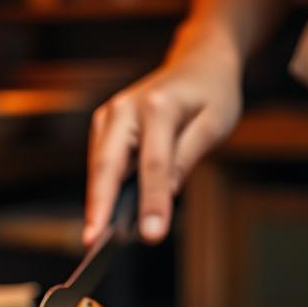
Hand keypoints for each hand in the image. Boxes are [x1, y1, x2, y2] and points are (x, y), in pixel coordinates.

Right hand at [82, 42, 242, 245]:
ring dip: (96, 202)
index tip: (150, 235)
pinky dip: (101, 190)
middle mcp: (124, 108)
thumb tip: (163, 198)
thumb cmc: (211, 93)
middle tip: (93, 243)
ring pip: (98, 167)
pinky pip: (101, 164)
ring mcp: (109, 116)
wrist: (198, 63)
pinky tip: (104, 216)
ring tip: (95, 238)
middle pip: (107, 165)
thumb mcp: (214, 125)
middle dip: (99, 206)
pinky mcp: (104, 127)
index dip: (151, 202)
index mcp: (157, 106)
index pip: (153, 164)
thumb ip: (186, 160)